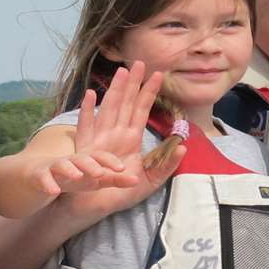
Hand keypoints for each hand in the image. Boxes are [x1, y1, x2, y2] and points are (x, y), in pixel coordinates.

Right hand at [28, 145, 134, 197]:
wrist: (38, 176)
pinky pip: (43, 178)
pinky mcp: (39, 175)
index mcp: (87, 160)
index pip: (100, 157)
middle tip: (100, 172)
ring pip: (61, 165)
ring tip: (77, 176)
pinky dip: (48, 183)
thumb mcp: (94, 181)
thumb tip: (137, 180)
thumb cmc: (72, 177)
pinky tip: (53, 190)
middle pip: (81, 159)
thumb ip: (114, 181)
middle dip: (91, 164)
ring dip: (69, 169)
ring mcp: (54, 167)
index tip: (122, 169)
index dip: (110, 162)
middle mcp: (71, 160)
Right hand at [61, 61, 180, 215]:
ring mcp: (99, 139)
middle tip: (139, 62)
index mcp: (130, 138)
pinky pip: (85, 127)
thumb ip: (165, 164)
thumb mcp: (150, 180)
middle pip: (125, 103)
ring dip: (114, 91)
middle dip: (132, 83)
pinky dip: (87, 111)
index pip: (141, 110)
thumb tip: (183, 147)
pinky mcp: (85, 150)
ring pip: (108, 109)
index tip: (159, 74)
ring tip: (120, 73)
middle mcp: (115, 134)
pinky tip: (90, 95)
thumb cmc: (120, 192)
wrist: (96, 206)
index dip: (149, 92)